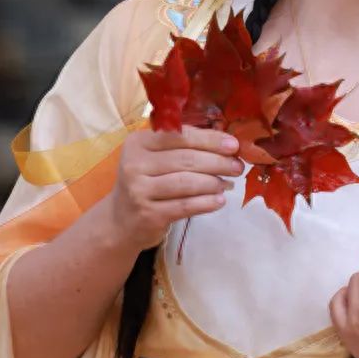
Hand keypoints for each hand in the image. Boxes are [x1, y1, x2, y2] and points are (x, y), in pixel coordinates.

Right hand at [109, 125, 244, 251]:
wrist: (121, 221)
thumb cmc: (146, 183)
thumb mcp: (153, 159)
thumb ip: (181, 147)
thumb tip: (225, 143)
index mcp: (138, 142)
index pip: (180, 136)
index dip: (210, 139)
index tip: (233, 145)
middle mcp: (135, 164)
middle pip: (186, 159)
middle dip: (217, 162)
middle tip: (237, 166)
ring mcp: (140, 191)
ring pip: (187, 182)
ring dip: (213, 182)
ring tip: (228, 183)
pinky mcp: (149, 214)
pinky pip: (185, 206)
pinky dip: (206, 203)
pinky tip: (219, 201)